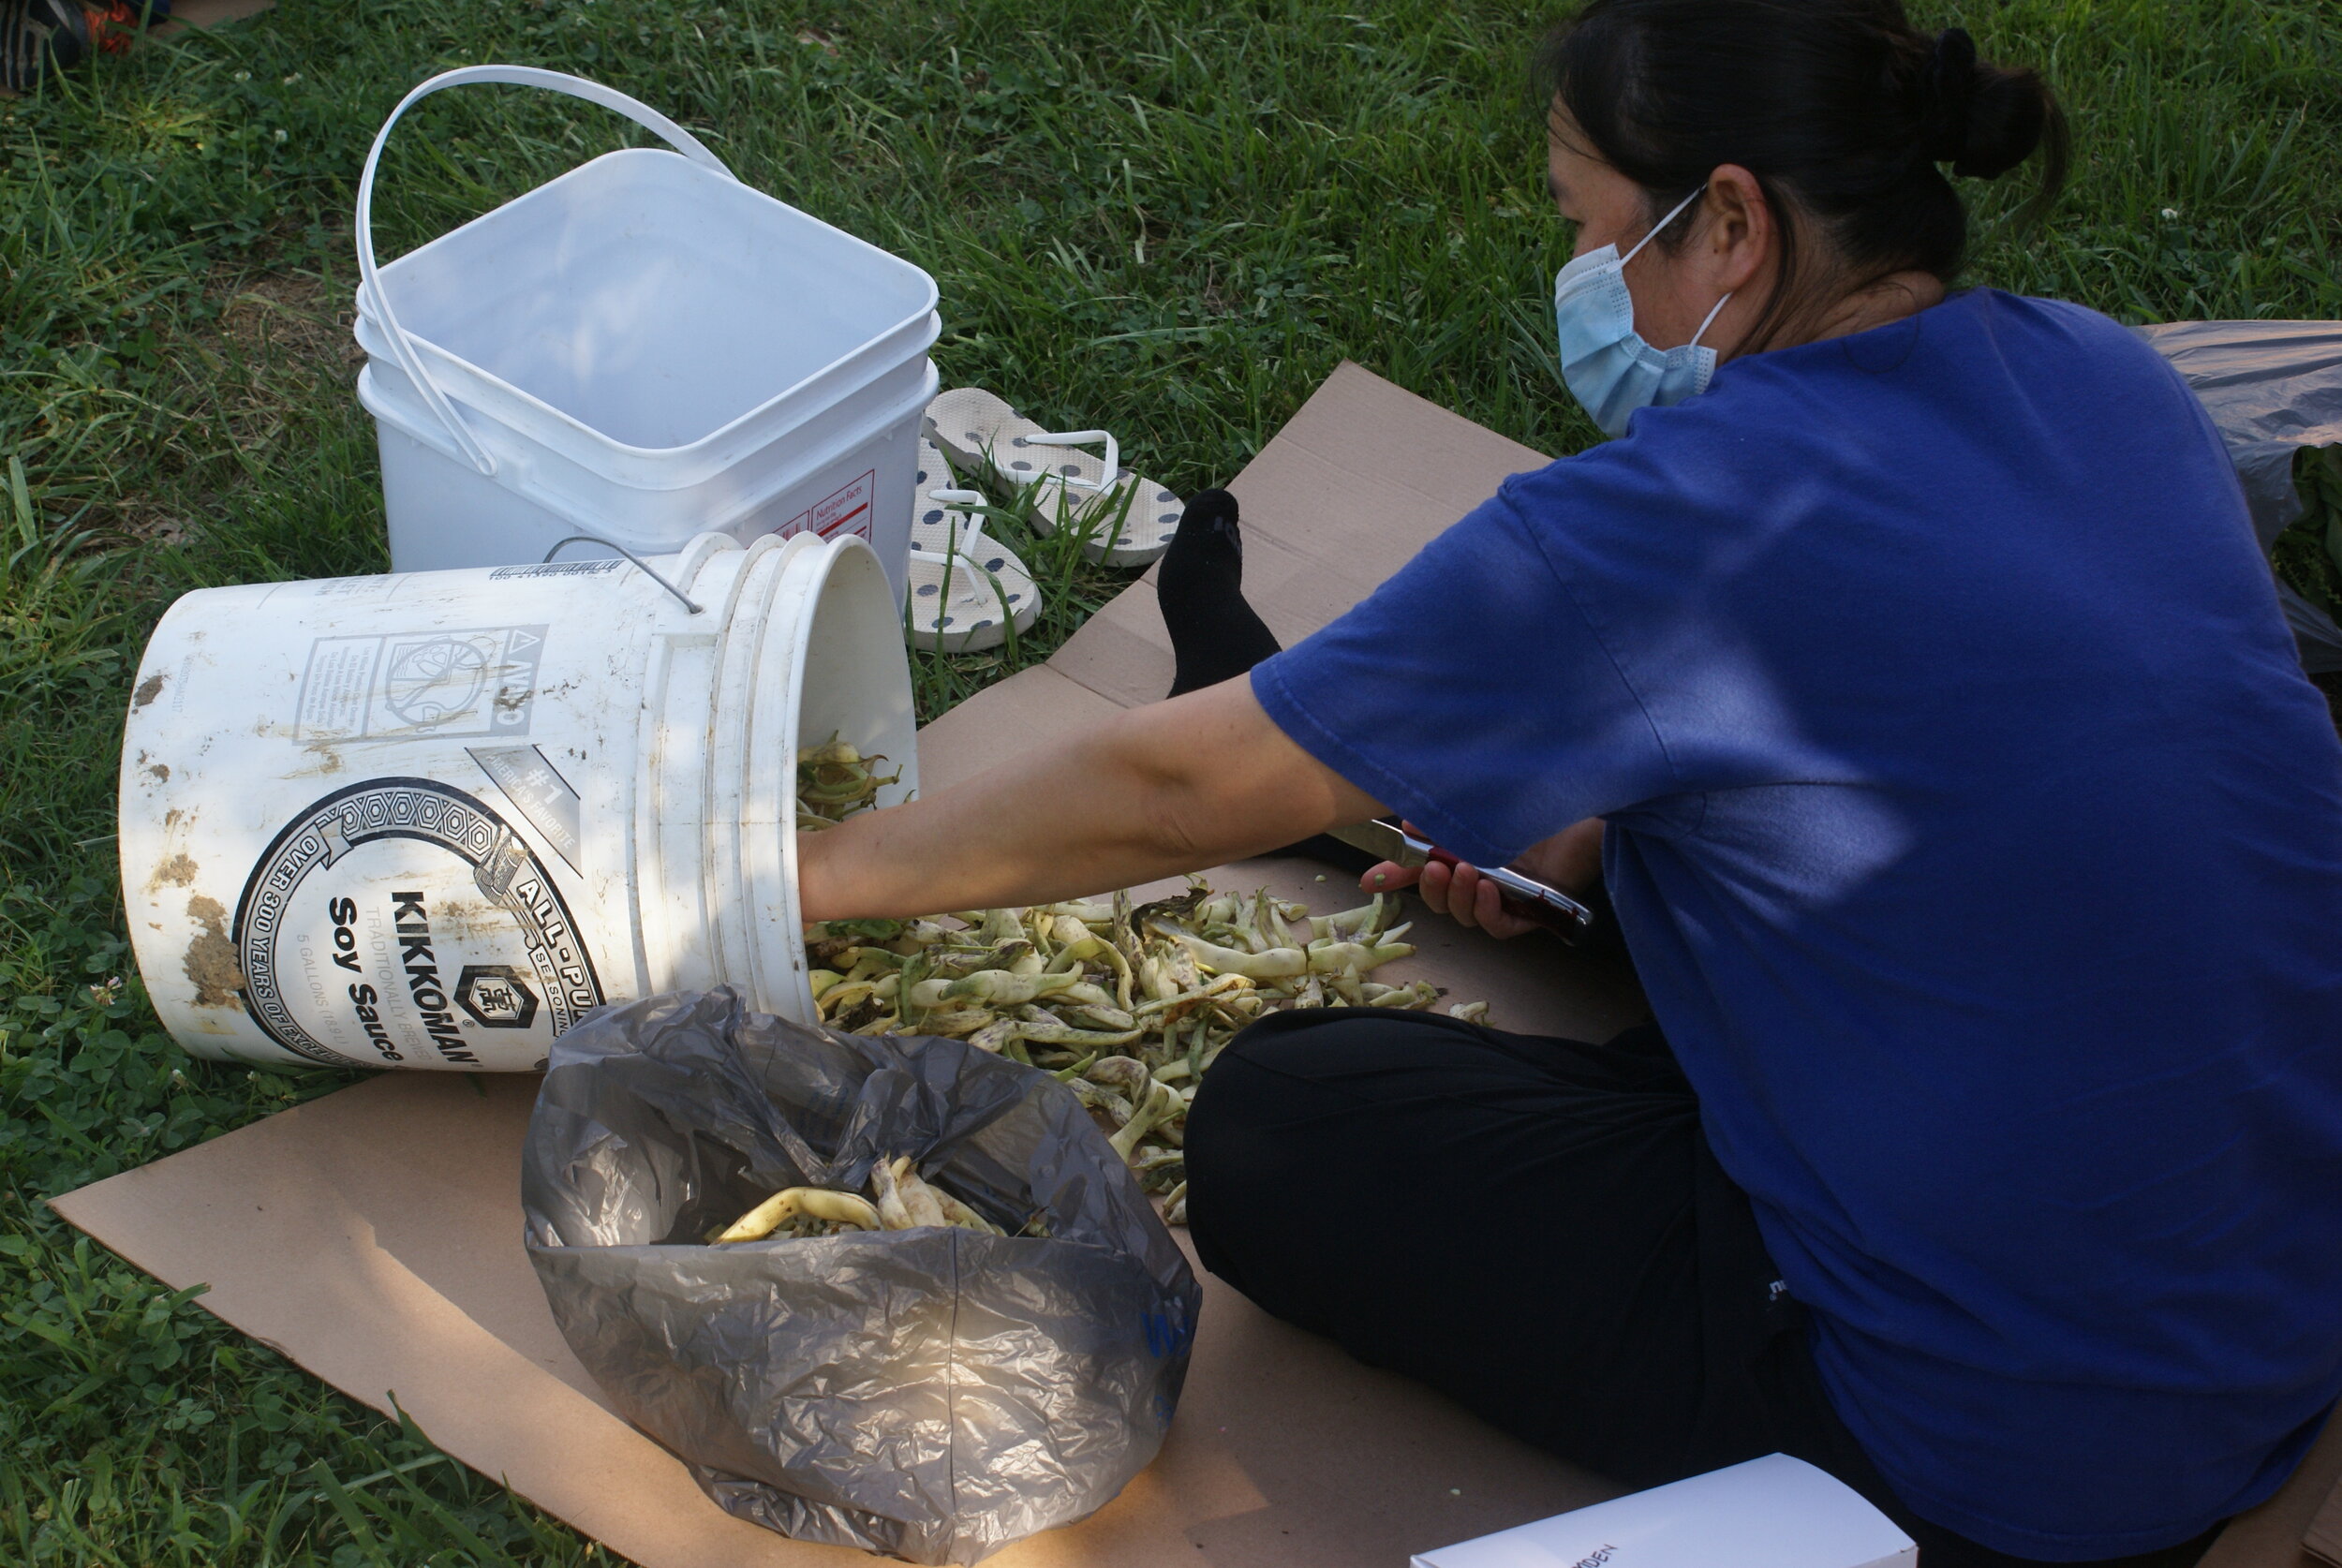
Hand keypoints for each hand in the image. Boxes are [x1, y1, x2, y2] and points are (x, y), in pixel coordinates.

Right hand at [1363, 818, 1603, 939]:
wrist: (1589, 799)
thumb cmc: (1538, 798)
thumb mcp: (1478, 808)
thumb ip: (1440, 823)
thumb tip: (1405, 829)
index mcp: (1469, 849)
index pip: (1423, 871)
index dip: (1395, 878)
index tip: (1370, 881)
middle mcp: (1486, 876)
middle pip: (1442, 901)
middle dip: (1431, 889)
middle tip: (1434, 868)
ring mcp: (1510, 896)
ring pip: (1467, 916)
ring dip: (1458, 897)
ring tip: (1466, 872)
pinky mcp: (1535, 912)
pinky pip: (1500, 927)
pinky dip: (1488, 911)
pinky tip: (1489, 889)